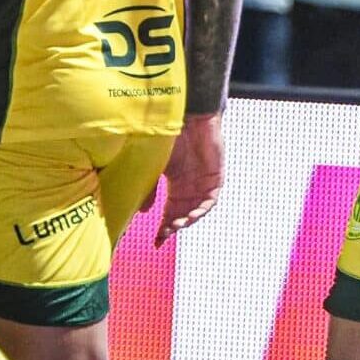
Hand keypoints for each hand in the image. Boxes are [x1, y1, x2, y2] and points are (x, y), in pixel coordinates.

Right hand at [152, 113, 224, 244]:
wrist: (186, 117)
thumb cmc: (168, 137)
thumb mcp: (154, 166)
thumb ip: (149, 188)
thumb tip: (143, 212)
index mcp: (175, 184)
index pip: (170, 212)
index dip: (163, 228)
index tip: (156, 242)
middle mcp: (190, 186)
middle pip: (183, 214)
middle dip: (174, 226)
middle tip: (165, 234)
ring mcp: (203, 182)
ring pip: (197, 209)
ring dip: (187, 220)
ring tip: (176, 226)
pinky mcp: (215, 177)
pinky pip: (211, 200)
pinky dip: (202, 209)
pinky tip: (191, 216)